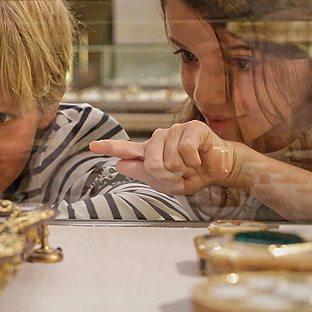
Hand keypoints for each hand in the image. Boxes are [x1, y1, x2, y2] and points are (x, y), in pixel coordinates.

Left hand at [90, 121, 237, 194]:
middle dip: (168, 177)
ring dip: (184, 171)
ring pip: (170, 160)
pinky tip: (199, 159)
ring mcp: (174, 131)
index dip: (108, 147)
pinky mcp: (191, 128)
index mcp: (150, 152)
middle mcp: (159, 138)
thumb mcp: (166, 182)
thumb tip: (120, 164)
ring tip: (192, 167)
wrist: (219, 170)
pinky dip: (194, 162)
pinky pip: (185, 151)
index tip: (92, 146)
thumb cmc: (193, 175)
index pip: (126, 149)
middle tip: (181, 176)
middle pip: (152, 164)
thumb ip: (143, 173)